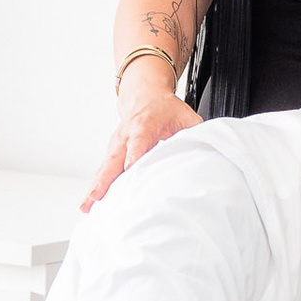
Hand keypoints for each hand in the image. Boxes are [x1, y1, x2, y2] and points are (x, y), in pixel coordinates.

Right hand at [80, 87, 201, 211]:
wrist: (143, 94)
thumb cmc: (163, 108)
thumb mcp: (185, 114)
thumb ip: (197, 132)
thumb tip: (213, 149)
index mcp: (144, 125)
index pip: (138, 143)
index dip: (134, 157)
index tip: (130, 171)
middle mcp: (126, 136)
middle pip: (114, 160)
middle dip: (105, 180)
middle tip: (97, 197)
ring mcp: (116, 145)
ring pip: (104, 168)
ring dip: (95, 187)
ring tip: (86, 206)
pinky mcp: (111, 152)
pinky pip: (103, 171)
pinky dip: (95, 187)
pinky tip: (89, 204)